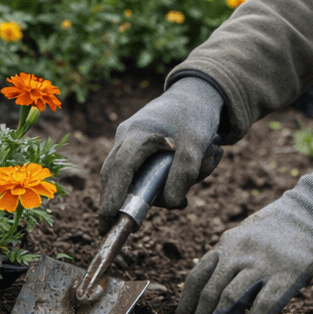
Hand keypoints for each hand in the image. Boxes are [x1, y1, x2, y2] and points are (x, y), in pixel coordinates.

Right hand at [99, 77, 223, 228]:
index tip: (107, 220)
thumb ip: (184, 173)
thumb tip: (170, 203)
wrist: (196, 93)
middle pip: (117, 176)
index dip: (113, 196)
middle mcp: (126, 136)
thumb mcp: (197, 144)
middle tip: (144, 220)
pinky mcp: (137, 145)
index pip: (120, 170)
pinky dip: (166, 176)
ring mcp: (128, 140)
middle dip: (133, 198)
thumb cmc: (195, 116)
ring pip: (134, 175)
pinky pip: (143, 169)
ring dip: (163, 184)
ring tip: (205, 164)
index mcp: (138, 133)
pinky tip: (198, 166)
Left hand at [174, 161, 312, 313]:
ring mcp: (263, 263)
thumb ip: (231, 261)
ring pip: (230, 299)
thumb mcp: (248, 237)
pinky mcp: (287, 275)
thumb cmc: (282, 229)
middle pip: (209, 291)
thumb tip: (214, 301)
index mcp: (227, 243)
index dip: (184, 306)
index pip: (196, 277)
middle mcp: (240, 252)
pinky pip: (262, 308)